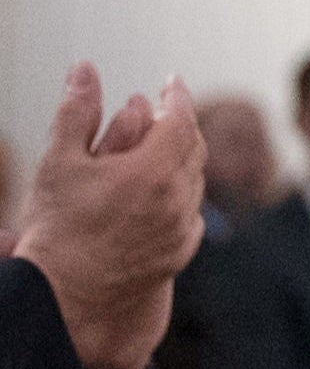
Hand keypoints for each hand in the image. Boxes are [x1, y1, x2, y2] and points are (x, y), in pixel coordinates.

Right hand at [12, 66, 206, 368]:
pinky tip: (165, 188)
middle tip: (166, 109)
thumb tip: (84, 68)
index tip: (170, 81)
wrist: (62, 300)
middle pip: (193, 145)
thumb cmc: (54, 230)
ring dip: (182, 157)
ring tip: (163, 145)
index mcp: (153, 170)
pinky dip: (182, 192)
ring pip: (195, 178)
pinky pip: (192, 211)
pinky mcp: (181, 251)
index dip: (176, 95)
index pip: (180, 117)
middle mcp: (178, 198)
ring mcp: (183, 227)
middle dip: (179, 123)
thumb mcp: (59, 164)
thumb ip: (76, 111)